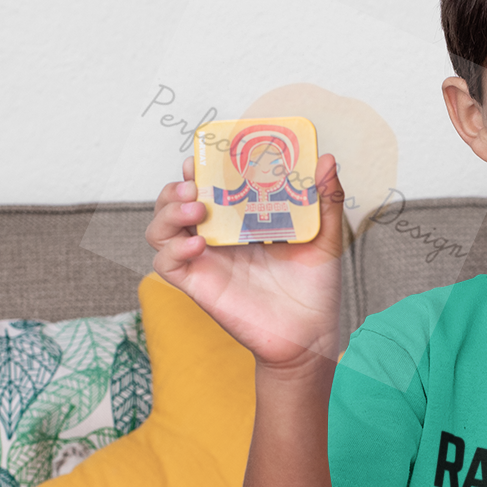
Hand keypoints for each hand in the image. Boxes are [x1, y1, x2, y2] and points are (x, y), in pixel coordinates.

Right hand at [144, 152, 346, 370]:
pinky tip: (198, 245)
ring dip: (167, 212)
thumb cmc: (315, 288)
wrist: (310, 334)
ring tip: (196, 209)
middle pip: (173, 202)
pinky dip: (172, 250)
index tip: (208, 151)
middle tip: (196, 184)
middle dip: (175, 186)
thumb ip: (326, 199)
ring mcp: (205, 261)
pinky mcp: (199, 285)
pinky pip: (165, 264)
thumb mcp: (325, 237)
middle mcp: (217, 237)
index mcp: (240, 220)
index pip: (207, 185)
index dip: (200, 167)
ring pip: (159, 229)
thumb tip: (327, 161)